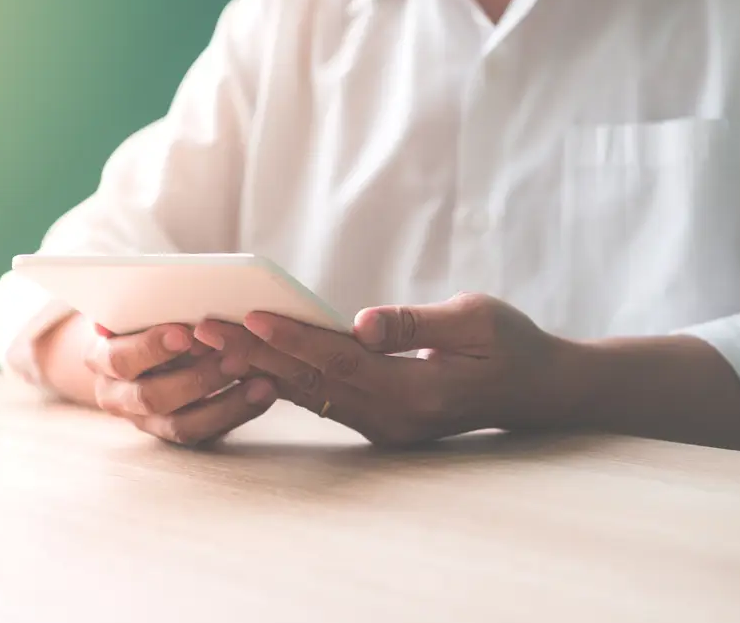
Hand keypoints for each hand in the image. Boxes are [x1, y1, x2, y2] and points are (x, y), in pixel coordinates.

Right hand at [85, 322, 276, 445]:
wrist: (130, 356)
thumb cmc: (139, 321)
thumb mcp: (132, 310)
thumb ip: (141, 305)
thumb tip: (156, 288)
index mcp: (101, 359)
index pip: (122, 358)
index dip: (152, 347)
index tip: (186, 332)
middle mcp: (117, 396)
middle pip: (152, 397)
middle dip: (197, 377)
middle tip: (236, 356)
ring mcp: (145, 421)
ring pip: (182, 423)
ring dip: (224, 401)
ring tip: (260, 380)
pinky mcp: (174, 432)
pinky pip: (206, 432)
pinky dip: (238, 412)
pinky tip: (264, 391)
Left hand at [194, 293, 577, 446]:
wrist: (537, 391)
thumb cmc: (512, 344)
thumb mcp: (477, 320)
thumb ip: (418, 323)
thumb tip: (365, 322)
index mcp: (415, 392)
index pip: (339, 362)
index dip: (293, 337)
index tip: (249, 314)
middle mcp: (392, 417)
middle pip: (309, 382)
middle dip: (253, 354)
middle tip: (201, 331)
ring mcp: (383, 425)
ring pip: (308, 393)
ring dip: (258, 366)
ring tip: (211, 344)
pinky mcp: (379, 421)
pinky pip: (321, 399)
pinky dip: (283, 377)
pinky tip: (251, 360)